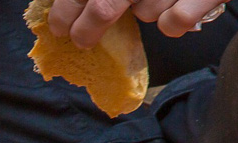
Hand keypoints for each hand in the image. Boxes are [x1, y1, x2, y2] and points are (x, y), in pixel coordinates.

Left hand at [48, 0, 226, 48]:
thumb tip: (69, 10)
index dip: (65, 11)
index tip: (59, 27)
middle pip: (105, 6)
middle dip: (87, 29)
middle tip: (82, 40)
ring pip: (145, 13)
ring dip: (147, 9)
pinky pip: (173, 23)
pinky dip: (173, 21)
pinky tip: (178, 7)